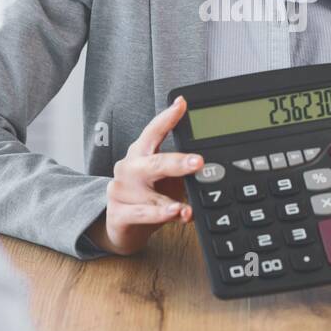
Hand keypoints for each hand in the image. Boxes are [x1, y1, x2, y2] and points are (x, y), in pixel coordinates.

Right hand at [89, 95, 201, 255]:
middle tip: (199, 163)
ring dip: (170, 202)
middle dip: (177, 163)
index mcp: (141, 152)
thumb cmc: (149, 197)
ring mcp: (120, 191)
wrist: (124, 226)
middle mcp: (129, 168)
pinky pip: (141, 214)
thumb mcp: (168, 179)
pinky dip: (160, 216)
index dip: (167, 117)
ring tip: (186, 208)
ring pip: (148, 195)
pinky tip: (175, 215)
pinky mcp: (117, 214)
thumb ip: (184, 171)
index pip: (153, 131)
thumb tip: (212, 170)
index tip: (182, 105)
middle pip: (153, 162)